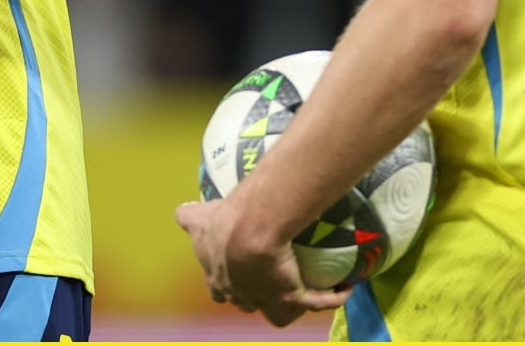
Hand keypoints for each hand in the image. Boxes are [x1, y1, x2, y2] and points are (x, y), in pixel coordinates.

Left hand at [176, 198, 349, 327]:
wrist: (249, 228)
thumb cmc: (223, 221)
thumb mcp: (198, 218)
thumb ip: (188, 215)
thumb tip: (182, 209)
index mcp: (218, 277)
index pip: (221, 290)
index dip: (228, 286)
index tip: (238, 274)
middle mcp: (240, 293)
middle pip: (248, 303)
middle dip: (257, 298)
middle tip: (273, 280)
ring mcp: (265, 298)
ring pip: (279, 314)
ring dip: (292, 307)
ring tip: (306, 292)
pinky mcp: (290, 297)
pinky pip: (316, 304)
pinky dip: (331, 299)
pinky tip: (343, 288)